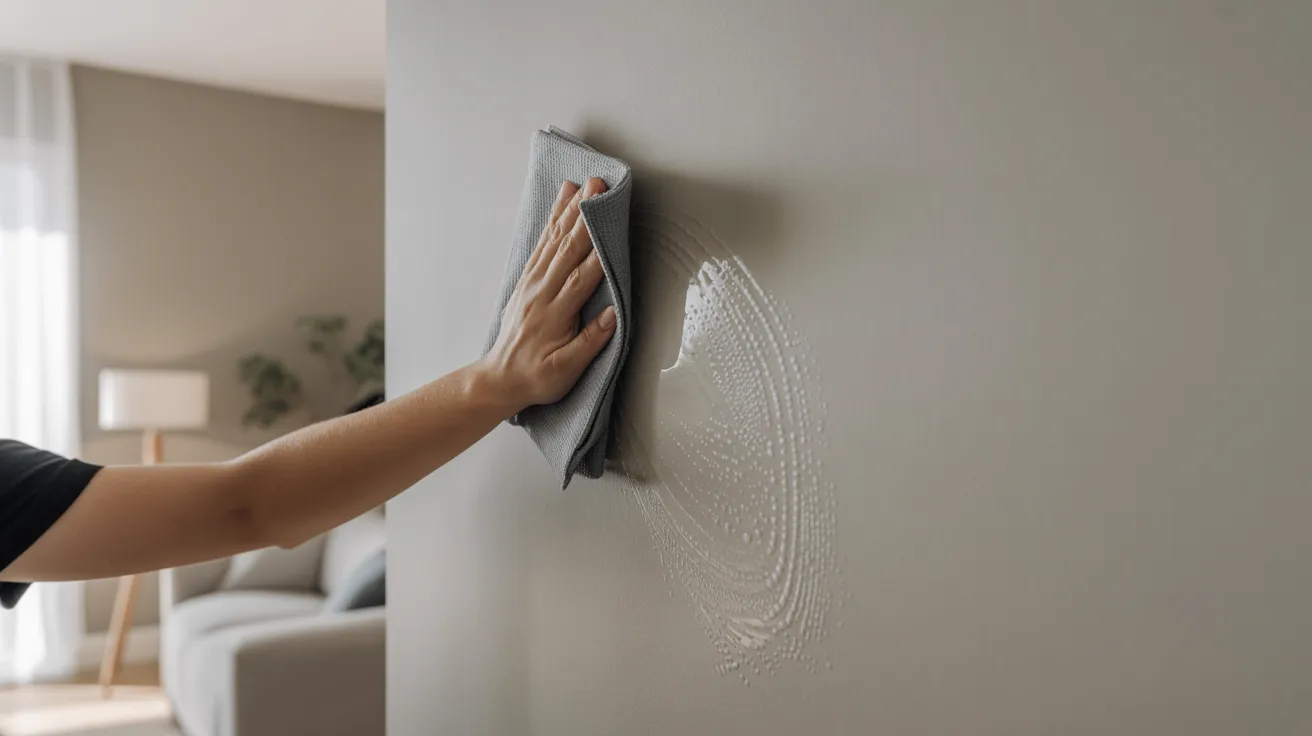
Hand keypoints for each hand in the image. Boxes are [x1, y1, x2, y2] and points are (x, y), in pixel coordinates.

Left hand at [481, 177, 616, 413]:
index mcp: (554, 313)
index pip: (581, 275)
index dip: (598, 246)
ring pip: (554, 240)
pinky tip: (562, 204)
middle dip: (584, 215)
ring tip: (583, 185)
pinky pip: (542, 244)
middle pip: (567, 247)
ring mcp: (532, 283)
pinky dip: (553, 221)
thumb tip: (613, 315)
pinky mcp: (527, 280)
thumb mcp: (566, 371)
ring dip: (569, 211)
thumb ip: (590, 342)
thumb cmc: (536, 377)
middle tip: (598, 186)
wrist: (500, 378)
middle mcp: (541, 292)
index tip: (610, 220)